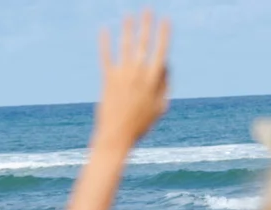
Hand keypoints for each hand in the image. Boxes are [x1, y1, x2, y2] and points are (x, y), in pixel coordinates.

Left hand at [93, 10, 169, 150]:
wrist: (116, 136)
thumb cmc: (140, 125)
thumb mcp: (160, 108)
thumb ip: (165, 85)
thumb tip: (167, 65)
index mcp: (154, 80)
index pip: (161, 51)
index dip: (164, 35)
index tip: (166, 20)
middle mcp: (138, 74)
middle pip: (144, 44)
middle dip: (146, 24)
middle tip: (148, 9)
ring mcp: (122, 76)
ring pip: (126, 46)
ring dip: (128, 28)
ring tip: (128, 15)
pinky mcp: (107, 79)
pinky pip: (106, 57)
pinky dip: (105, 43)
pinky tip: (104, 30)